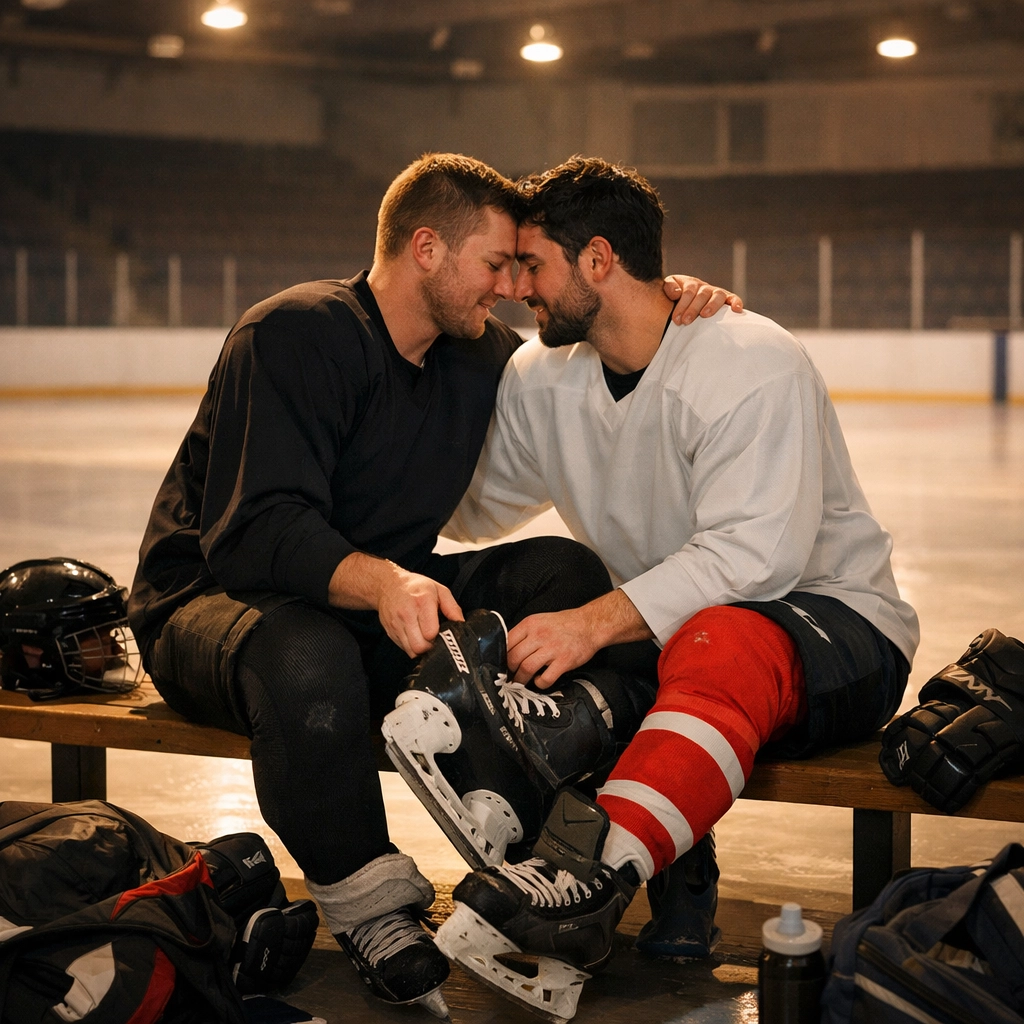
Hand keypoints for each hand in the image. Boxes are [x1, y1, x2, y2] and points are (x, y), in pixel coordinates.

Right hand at [378, 568, 463, 657]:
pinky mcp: (390, 632)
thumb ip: (452, 608)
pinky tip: (415, 636)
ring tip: (425, 638)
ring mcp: (396, 624)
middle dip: (430, 647)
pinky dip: (411, 647)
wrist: (389, 584)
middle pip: (420, 646)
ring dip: (421, 649)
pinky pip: (404, 649)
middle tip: (434, 638)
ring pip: (411, 651)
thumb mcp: (439, 590)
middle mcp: (407, 614)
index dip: (439, 637)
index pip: (430, 633)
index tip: (441, 633)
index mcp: (422, 602)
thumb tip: (461, 624)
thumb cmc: (415, 586)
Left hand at [507, 590, 653, 687]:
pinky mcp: (564, 661)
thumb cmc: (564, 624)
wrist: (590, 624)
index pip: (507, 642)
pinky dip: (540, 683)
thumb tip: (508, 650)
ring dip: (521, 680)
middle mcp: (539, 635)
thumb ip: (525, 633)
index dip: (502, 657)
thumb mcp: (540, 620)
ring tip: (521, 683)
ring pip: (526, 669)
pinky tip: (541, 680)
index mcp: (530, 624)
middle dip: (509, 671)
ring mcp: (552, 649)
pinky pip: (546, 678)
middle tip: (510, 677)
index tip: (502, 665)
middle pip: (514, 658)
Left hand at [663, 275, 742, 325]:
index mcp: (691, 284)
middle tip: (685, 321)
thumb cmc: (675, 298)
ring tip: (705, 315)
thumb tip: (676, 293)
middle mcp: (704, 287)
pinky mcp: (727, 298)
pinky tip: (736, 310)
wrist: (683, 302)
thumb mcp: (668, 290)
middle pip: (701, 295)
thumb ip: (669, 287)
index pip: (687, 293)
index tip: (676, 320)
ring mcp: (716, 293)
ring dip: (712, 305)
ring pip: (717, 295)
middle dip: (693, 309)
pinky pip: (733, 298)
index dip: (682, 306)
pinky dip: (736, 302)